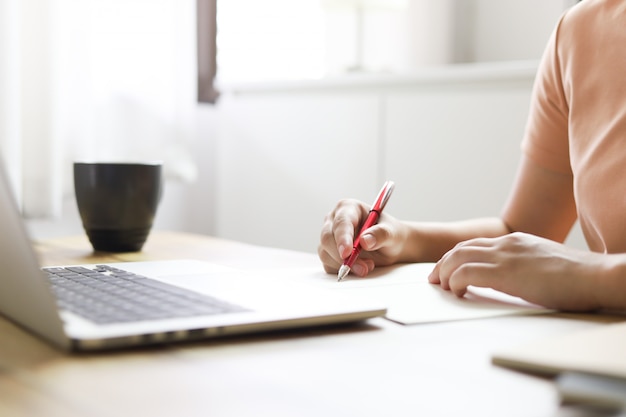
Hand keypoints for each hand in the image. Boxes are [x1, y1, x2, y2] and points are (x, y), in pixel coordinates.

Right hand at [318, 199, 407, 276]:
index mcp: (348, 208)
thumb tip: (365, 241)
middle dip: (343, 256)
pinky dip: (343, 270)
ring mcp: (329, 237)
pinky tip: (359, 268)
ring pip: (326, 254)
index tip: (347, 253)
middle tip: (363, 268)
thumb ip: (381, 234)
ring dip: (345, 265)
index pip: (341, 222)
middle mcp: (334, 221)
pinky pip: (329, 265)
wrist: (389, 246)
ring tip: (368, 266)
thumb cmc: (389, 234)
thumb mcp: (391, 233)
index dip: (342, 237)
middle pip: (327, 238)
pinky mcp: (328, 253)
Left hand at [428, 232, 602, 310]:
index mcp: (515, 241)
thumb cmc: (576, 278)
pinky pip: (466, 273)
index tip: (447, 270)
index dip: (455, 257)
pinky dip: (455, 282)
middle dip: (442, 264)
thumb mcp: (543, 264)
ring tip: (442, 287)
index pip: (474, 244)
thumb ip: (523, 266)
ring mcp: (505, 256)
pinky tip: (457, 292)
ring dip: (444, 273)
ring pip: (457, 258)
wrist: (595, 276)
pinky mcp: (505, 272)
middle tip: (434, 279)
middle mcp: (506, 244)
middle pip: (460, 248)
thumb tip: (511, 279)